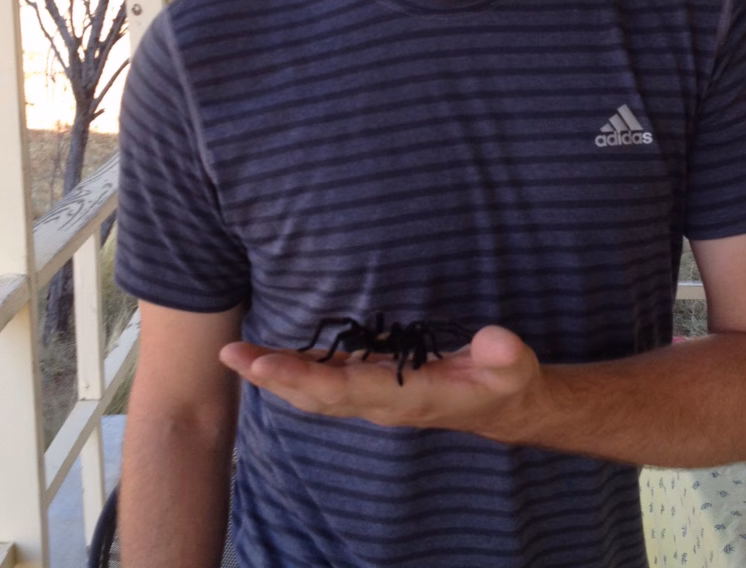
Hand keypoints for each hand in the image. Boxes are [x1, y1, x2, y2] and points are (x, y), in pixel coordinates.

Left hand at [219, 325, 543, 439]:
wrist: (502, 405)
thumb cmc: (503, 382)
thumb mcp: (513, 366)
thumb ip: (503, 354)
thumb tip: (496, 341)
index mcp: (405, 397)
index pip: (344, 390)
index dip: (302, 378)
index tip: (265, 363)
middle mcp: (381, 402)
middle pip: (315, 396)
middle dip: (272, 377)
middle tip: (231, 354)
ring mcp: (375, 396)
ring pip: (315, 392)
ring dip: (276, 375)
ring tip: (239, 354)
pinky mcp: (375, 384)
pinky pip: (326, 382)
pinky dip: (297, 370)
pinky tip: (277, 355)